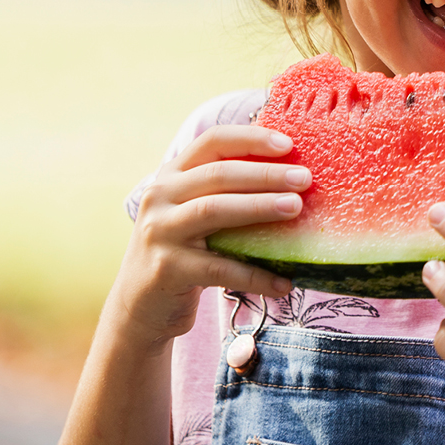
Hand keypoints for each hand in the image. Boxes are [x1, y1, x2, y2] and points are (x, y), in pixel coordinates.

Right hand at [109, 125, 310, 349]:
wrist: (140, 306)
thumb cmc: (185, 251)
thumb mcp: (197, 212)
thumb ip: (229, 192)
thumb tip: (293, 176)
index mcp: (172, 174)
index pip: (213, 141)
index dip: (251, 139)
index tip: (288, 145)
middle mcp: (160, 196)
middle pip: (218, 174)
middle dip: (265, 174)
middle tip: (304, 179)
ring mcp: (160, 232)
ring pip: (214, 210)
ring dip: (259, 206)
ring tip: (295, 208)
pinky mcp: (166, 269)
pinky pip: (220, 268)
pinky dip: (256, 275)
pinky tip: (284, 282)